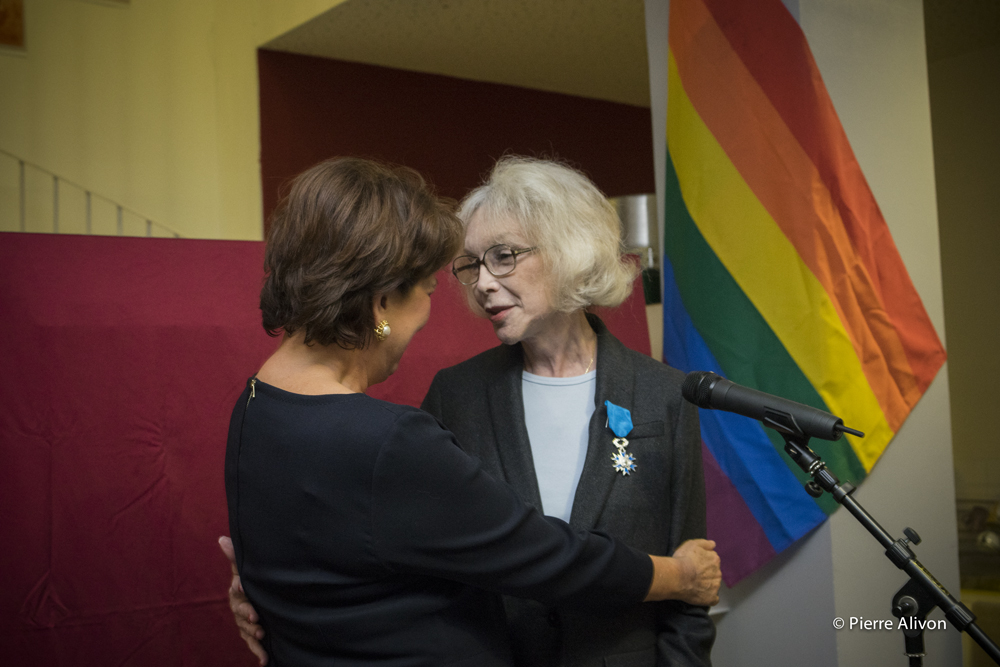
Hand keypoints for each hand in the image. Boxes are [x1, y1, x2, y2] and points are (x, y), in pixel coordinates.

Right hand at [219, 536, 268, 665]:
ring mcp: (244, 623)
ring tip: (262, 634)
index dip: (239, 587)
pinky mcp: (253, 634)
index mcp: (237, 591)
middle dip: (247, 614)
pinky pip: (253, 644)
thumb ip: (234, 556)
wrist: (260, 599)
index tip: (242, 585)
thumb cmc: (250, 581)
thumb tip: (220, 539)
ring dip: (253, 633)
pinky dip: (258, 653)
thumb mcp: (245, 569)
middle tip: (256, 616)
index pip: (237, 588)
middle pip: (240, 612)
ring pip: (246, 629)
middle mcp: (239, 608)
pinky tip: (264, 661)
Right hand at [669, 539, 720, 606]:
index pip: (713, 560)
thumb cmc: (683, 559)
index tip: (696, 564)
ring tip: (694, 585)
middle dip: (707, 574)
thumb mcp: (692, 544)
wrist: (677, 576)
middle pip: (714, 573)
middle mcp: (718, 573)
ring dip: (707, 585)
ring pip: (714, 585)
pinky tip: (700, 595)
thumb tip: (713, 544)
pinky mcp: (711, 598)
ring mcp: (715, 586)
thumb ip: (705, 543)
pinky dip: (708, 597)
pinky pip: (713, 599)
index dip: (704, 562)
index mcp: (715, 559)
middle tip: (694, 575)